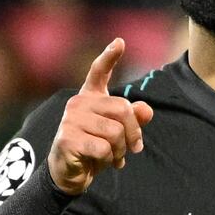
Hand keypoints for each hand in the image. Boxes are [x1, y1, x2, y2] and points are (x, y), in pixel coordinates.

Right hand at [48, 38, 153, 195]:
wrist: (69, 173)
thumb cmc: (94, 148)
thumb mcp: (117, 134)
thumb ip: (133, 120)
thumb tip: (147, 110)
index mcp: (90, 97)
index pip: (99, 72)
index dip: (109, 56)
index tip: (120, 42)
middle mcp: (78, 103)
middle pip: (123, 109)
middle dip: (134, 133)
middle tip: (133, 149)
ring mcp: (70, 120)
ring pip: (115, 132)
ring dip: (120, 151)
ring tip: (114, 157)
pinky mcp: (67, 139)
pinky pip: (103, 148)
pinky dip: (108, 160)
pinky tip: (99, 162)